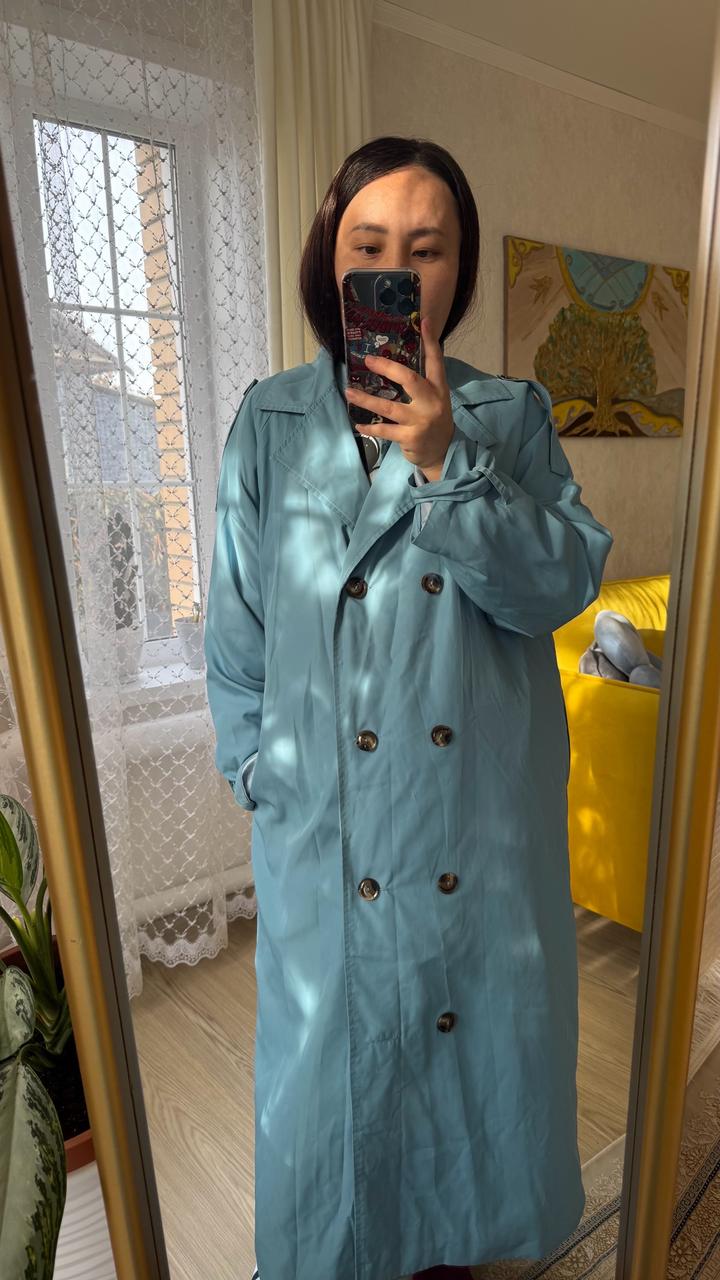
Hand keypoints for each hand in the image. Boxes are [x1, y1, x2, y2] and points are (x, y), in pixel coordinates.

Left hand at [344, 315, 453, 480]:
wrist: (442, 453)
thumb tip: (396, 364)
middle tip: (368, 360)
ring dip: (366, 400)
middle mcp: (431, 403)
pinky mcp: (410, 438)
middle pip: (409, 380)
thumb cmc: (433, 421)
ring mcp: (420, 421)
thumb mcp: (435, 400)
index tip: (423, 321)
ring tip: (349, 392)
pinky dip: (369, 427)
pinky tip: (358, 424)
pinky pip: (384, 430)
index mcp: (439, 389)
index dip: (430, 341)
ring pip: (389, 407)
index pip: (436, 361)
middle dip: (387, 368)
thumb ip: (422, 383)